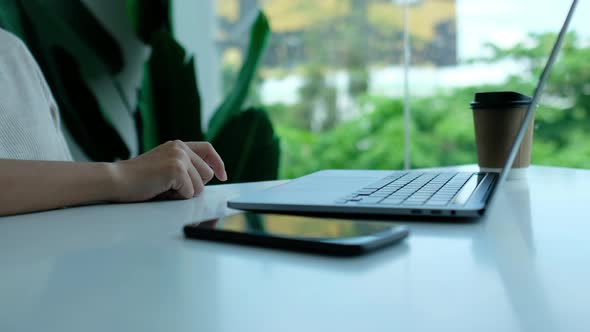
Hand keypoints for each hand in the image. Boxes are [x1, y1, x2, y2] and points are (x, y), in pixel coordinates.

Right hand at [111, 140, 226, 201]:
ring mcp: (179, 157)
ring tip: (163, 189)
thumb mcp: (163, 167)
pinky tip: (161, 191)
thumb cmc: (137, 180)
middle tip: (170, 188)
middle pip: (207, 173)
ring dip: (184, 194)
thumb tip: (207, 177)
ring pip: (200, 186)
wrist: (116, 180)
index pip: (208, 149)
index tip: (222, 175)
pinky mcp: (176, 169)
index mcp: (177, 145)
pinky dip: (177, 197)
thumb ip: (183, 167)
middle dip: (194, 186)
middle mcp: (180, 147)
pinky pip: (189, 192)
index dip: (217, 163)